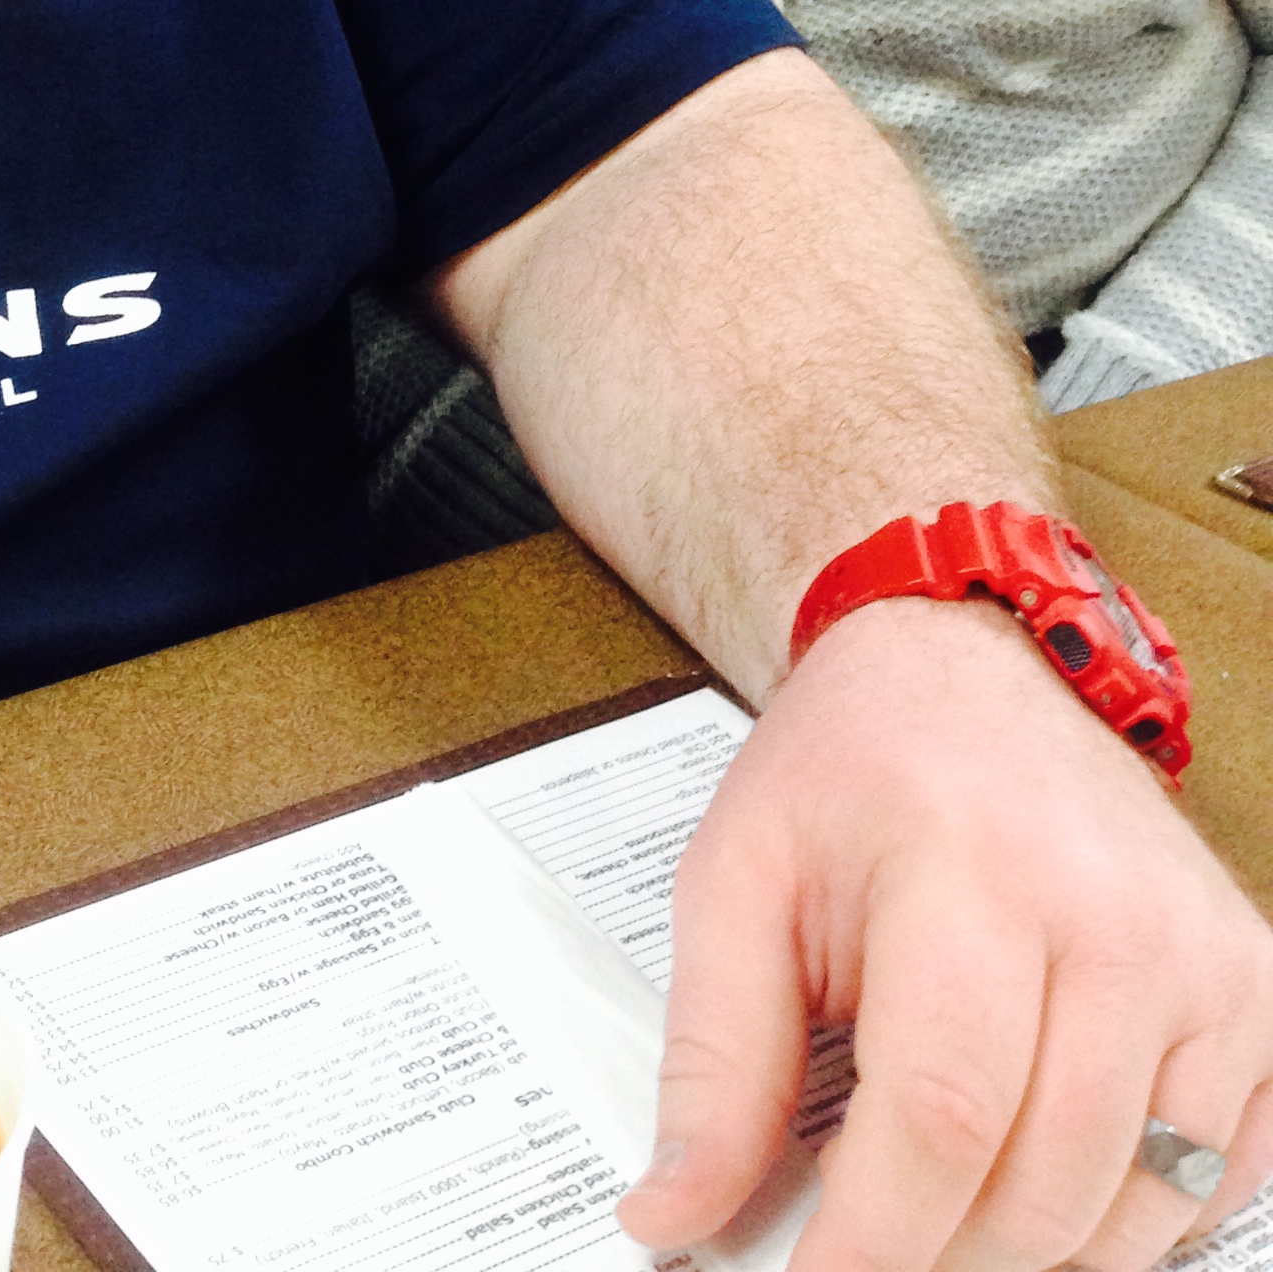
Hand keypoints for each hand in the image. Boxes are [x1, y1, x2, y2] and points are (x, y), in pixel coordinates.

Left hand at [614, 596, 1272, 1271]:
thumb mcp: (737, 880)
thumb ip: (711, 1062)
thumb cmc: (851, 771)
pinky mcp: (1258, 991)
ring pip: (1138, 1208)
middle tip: (866, 1224)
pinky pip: (1221, 1178)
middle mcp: (1112, 915)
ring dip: (1029, 1241)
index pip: (938, 1116)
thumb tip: (672, 1216)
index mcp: (968, 868)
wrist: (964, 672)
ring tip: (945, 1178)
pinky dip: (1133, 1210)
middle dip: (938, 1252)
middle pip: (1041, 1186)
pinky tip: (1048, 1152)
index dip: (872, 1241)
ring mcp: (1205, 959)